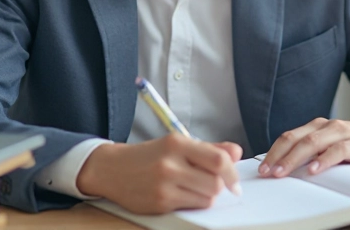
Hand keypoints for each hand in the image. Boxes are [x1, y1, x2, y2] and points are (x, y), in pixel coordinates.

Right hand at [76, 134, 242, 214]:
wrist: (112, 169)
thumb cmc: (149, 156)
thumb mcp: (178, 144)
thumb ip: (210, 148)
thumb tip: (237, 152)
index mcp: (177, 143)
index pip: (219, 159)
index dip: (232, 172)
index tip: (234, 180)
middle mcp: (170, 163)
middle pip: (216, 182)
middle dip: (220, 185)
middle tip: (213, 183)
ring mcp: (164, 185)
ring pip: (207, 198)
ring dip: (208, 195)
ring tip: (195, 187)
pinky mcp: (160, 203)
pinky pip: (192, 206)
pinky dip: (194, 202)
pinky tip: (182, 194)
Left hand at [259, 118, 349, 177]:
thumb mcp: (332, 147)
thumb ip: (313, 153)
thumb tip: (286, 170)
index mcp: (317, 127)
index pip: (289, 137)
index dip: (273, 152)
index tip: (261, 169)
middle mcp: (327, 126)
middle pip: (295, 139)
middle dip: (278, 156)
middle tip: (266, 173)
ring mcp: (343, 132)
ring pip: (312, 143)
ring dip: (294, 158)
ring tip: (282, 172)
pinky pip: (338, 150)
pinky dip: (324, 160)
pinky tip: (314, 170)